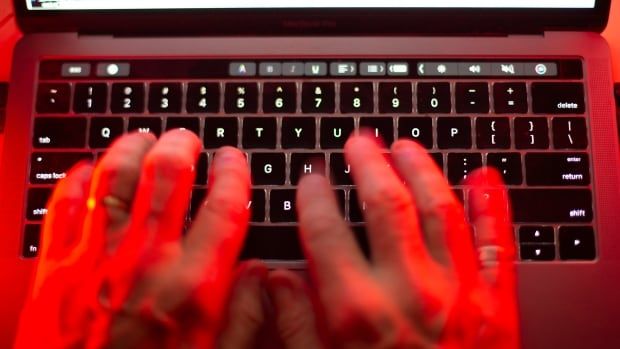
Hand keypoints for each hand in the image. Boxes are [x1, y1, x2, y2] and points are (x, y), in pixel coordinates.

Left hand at [14, 130, 251, 348]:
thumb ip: (247, 317)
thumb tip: (265, 276)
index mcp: (193, 284)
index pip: (224, 205)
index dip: (233, 173)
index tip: (233, 160)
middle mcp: (146, 259)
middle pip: (167, 174)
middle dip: (182, 144)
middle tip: (187, 138)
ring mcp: (97, 256)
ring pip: (115, 175)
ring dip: (131, 147)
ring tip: (143, 138)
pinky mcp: (56, 265)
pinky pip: (65, 203)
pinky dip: (79, 178)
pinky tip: (90, 170)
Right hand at [266, 134, 519, 348]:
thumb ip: (294, 325)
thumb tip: (272, 281)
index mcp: (357, 312)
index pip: (325, 230)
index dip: (313, 195)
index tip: (310, 178)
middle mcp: (409, 293)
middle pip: (386, 203)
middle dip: (369, 162)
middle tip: (360, 142)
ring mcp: (458, 294)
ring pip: (440, 208)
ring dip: (422, 169)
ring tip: (406, 146)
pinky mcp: (497, 306)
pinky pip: (499, 243)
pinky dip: (493, 206)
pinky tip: (484, 177)